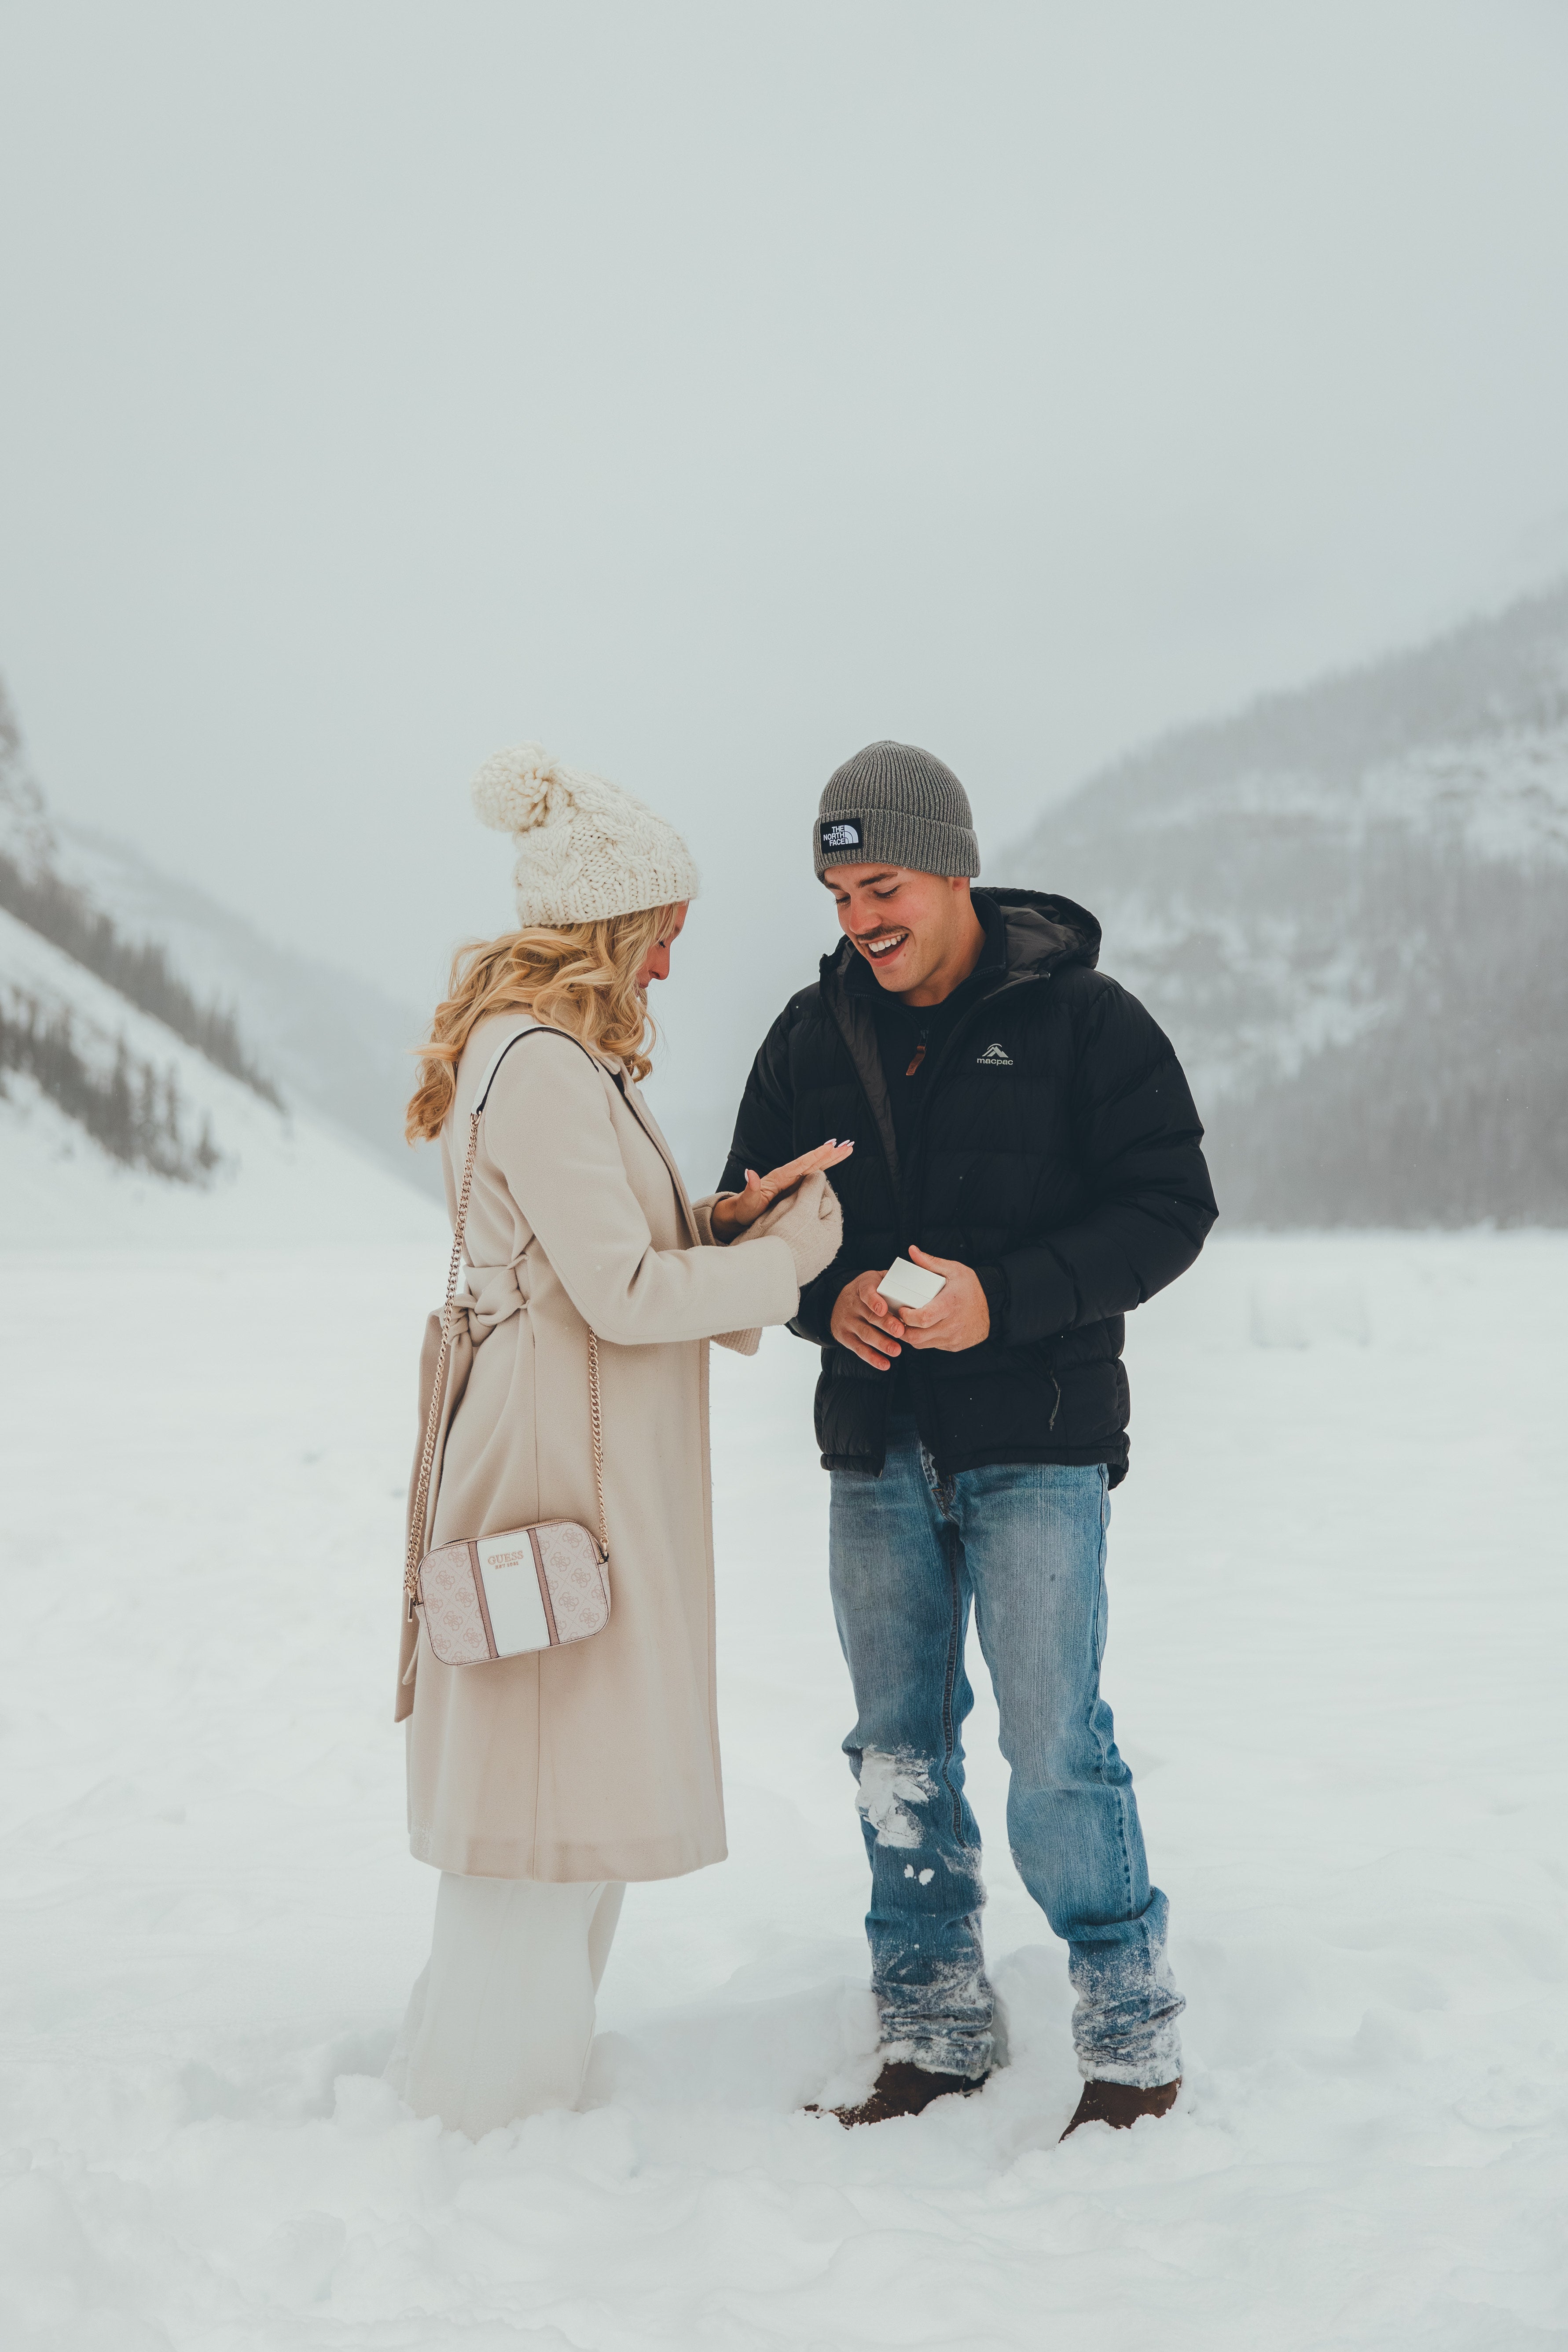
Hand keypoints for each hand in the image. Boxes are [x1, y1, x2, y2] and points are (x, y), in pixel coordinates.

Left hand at [710, 1139, 853, 1239]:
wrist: (740, 1214)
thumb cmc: (744, 1211)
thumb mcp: (746, 1203)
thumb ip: (750, 1189)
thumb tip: (750, 1172)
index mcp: (779, 1178)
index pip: (800, 1165)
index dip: (815, 1157)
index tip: (829, 1147)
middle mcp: (787, 1176)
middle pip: (812, 1163)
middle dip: (829, 1154)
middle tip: (847, 1145)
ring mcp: (791, 1181)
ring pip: (815, 1167)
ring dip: (831, 1158)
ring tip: (847, 1149)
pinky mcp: (794, 1187)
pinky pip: (813, 1175)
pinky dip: (825, 1168)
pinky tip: (834, 1162)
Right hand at [830, 1267, 905, 1368]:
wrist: (838, 1302)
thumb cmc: (867, 1290)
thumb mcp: (876, 1278)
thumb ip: (893, 1279)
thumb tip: (920, 1275)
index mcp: (862, 1287)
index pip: (866, 1292)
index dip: (874, 1300)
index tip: (883, 1308)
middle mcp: (852, 1304)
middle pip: (869, 1316)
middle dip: (885, 1325)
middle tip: (900, 1331)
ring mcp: (848, 1322)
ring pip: (865, 1334)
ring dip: (881, 1343)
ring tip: (896, 1350)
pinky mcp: (845, 1337)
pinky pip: (859, 1349)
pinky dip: (872, 1358)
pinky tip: (885, 1364)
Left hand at [895, 1245, 990, 1351]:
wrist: (993, 1306)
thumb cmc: (971, 1288)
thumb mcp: (954, 1270)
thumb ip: (931, 1262)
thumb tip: (912, 1251)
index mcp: (950, 1305)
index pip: (922, 1318)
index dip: (906, 1316)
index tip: (902, 1309)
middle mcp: (952, 1325)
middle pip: (917, 1336)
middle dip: (903, 1330)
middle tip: (900, 1319)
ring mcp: (954, 1338)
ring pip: (922, 1344)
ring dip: (912, 1335)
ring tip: (910, 1323)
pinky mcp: (955, 1346)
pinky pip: (933, 1347)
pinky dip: (925, 1340)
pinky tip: (925, 1329)